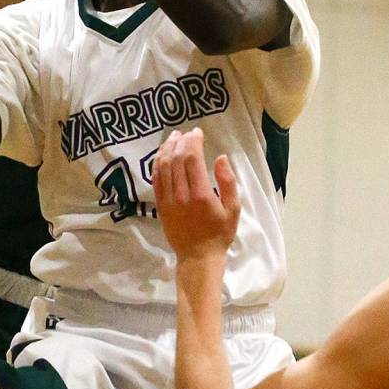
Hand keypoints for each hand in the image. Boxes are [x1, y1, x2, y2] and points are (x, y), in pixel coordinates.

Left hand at [153, 128, 239, 260]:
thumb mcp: (233, 209)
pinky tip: (162, 154)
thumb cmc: (219, 233)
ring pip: (163, 166)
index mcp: (200, 194)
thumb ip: (228, 182)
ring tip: (173, 137)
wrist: (198, 257)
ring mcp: (168, 199)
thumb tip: (221, 158)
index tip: (197, 132)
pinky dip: (157, 163)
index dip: (193, 141)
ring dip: (167, 148)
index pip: (192, 158)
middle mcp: (181, 194)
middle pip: (176, 159)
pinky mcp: (160, 204)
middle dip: (181, 141)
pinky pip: (156, 179)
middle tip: (187, 132)